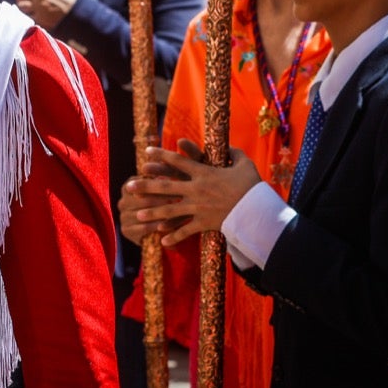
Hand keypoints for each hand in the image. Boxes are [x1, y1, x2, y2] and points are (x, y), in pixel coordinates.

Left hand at [14, 0, 76, 30]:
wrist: (76, 13)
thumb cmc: (67, 0)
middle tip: (24, 0)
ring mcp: (39, 6)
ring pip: (22, 5)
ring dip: (24, 8)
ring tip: (29, 9)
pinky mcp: (40, 18)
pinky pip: (29, 16)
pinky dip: (31, 17)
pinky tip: (36, 16)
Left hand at [123, 139, 261, 245]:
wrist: (258, 210)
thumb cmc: (252, 186)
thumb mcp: (245, 164)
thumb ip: (234, 154)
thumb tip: (229, 148)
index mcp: (204, 173)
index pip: (178, 161)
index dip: (161, 155)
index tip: (146, 152)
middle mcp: (196, 189)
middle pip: (166, 187)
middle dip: (146, 186)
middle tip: (128, 186)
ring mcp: (198, 207)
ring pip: (170, 210)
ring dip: (152, 212)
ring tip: (137, 214)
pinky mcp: (204, 223)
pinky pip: (186, 230)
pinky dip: (174, 236)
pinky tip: (161, 240)